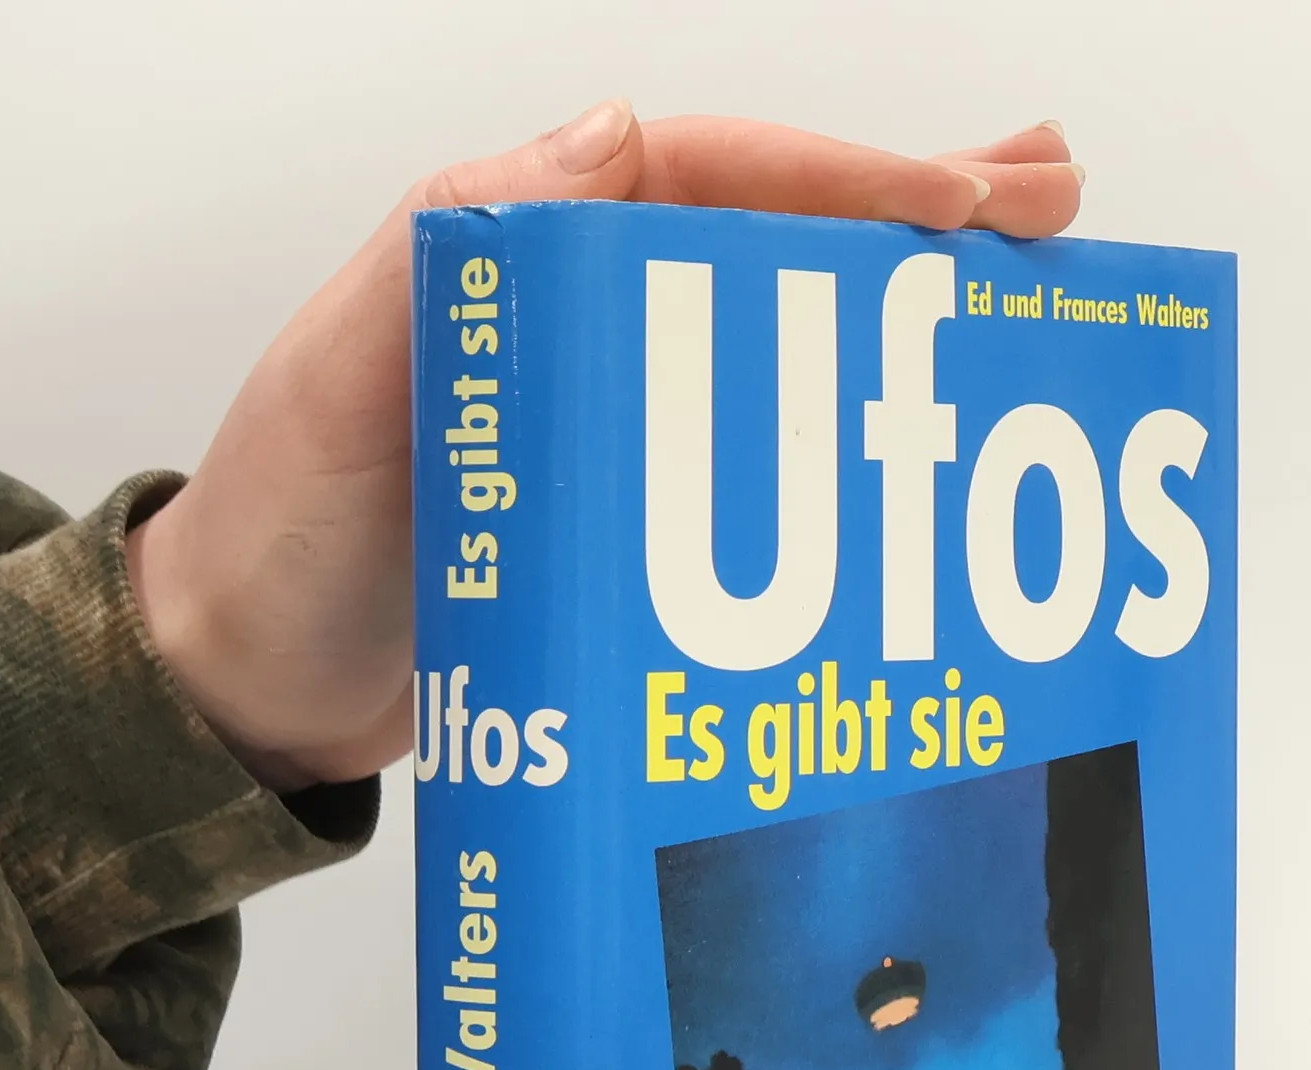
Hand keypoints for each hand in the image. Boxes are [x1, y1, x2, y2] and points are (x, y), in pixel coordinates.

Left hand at [126, 103, 1083, 790]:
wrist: (253, 690)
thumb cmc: (281, 541)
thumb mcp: (342, 383)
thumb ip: (456, 255)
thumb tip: (612, 138)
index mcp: (525, 256)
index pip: (713, 178)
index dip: (848, 182)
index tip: (965, 206)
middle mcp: (587, 320)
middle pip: (779, 238)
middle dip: (920, 214)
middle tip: (1057, 205)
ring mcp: (619, 420)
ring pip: (789, 338)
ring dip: (908, 312)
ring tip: (1028, 296)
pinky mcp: (634, 515)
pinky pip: (763, 455)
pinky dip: (852, 440)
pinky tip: (926, 450)